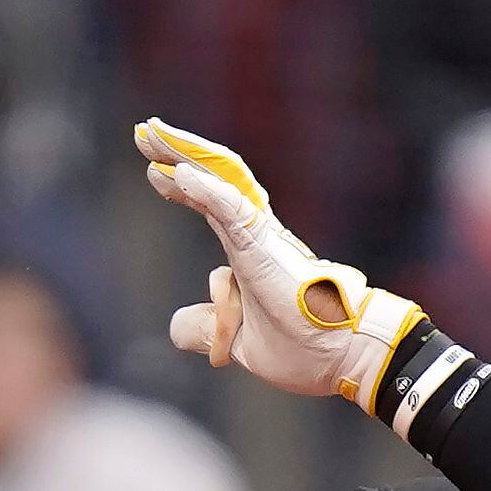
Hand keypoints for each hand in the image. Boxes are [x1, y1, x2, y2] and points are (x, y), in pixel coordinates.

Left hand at [135, 120, 419, 408]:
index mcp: (254, 251)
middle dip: (176, 154)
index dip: (184, 186)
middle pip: (214, 180)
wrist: (346, 357)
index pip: (213, 205)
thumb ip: (207, 326)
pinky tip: (179, 174)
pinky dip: (206, 191)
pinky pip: (233, 213)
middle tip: (144, 132)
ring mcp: (263, 238)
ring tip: (151, 134)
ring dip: (185, 155)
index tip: (155, 170)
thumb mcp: (240, 342)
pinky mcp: (266, 250)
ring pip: (221, 182)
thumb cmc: (307, 348)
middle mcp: (259, 234)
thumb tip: (177, 325)